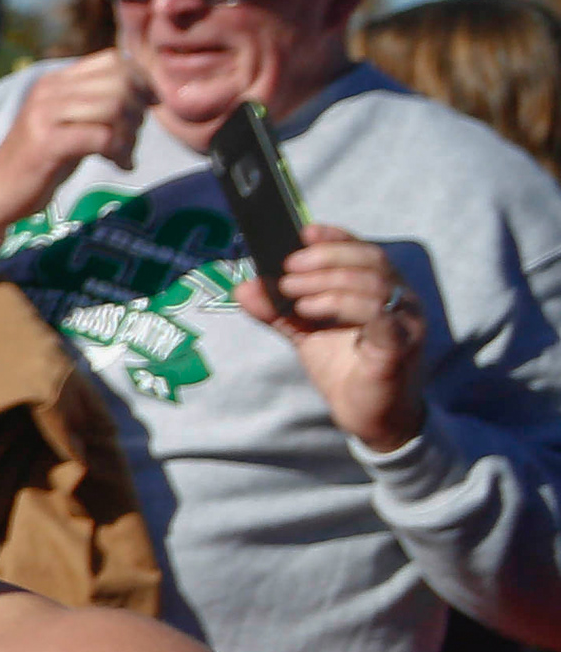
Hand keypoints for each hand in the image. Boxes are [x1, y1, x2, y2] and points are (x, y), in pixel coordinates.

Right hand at [0, 50, 149, 244]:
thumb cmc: (37, 160)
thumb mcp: (66, 121)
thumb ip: (95, 103)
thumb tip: (146, 91)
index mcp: (55, 80)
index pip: (113, 60)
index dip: (140, 81)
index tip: (147, 106)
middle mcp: (49, 91)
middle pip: (119, 83)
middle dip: (138, 110)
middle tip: (133, 136)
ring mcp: (46, 115)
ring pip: (115, 107)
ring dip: (131, 134)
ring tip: (125, 153)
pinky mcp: (48, 143)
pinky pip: (103, 137)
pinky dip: (121, 152)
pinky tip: (120, 165)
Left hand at [239, 224, 428, 451]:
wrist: (370, 418)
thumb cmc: (344, 369)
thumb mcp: (304, 334)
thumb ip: (278, 310)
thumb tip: (244, 286)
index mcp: (380, 288)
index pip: (363, 250)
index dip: (334, 237)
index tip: (302, 232)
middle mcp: (400, 298)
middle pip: (368, 259)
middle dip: (324, 257)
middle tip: (287, 268)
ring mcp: (405, 319)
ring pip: (371, 282)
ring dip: (325, 280)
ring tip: (291, 290)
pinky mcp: (401, 343)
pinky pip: (376, 313)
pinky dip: (340, 304)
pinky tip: (310, 310)